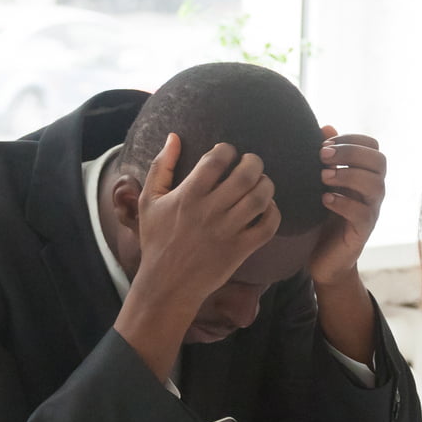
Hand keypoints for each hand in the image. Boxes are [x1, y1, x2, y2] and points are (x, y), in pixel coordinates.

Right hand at [129, 134, 278, 309]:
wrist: (166, 284)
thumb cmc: (156, 240)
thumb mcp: (148, 201)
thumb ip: (160, 166)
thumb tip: (174, 137)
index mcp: (187, 195)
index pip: (216, 160)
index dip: (227, 150)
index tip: (227, 152)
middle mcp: (209, 211)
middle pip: (245, 175)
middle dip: (254, 162)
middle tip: (251, 163)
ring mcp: (227, 231)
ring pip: (260, 198)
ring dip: (266, 185)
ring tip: (261, 182)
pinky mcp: (239, 250)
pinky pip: (268, 226)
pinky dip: (273, 213)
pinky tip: (266, 208)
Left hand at [307, 128, 385, 286]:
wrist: (324, 257)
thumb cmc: (322, 215)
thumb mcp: (321, 183)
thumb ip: (326, 157)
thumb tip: (326, 127)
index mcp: (366, 174)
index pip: (373, 146)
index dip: (351, 139)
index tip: (324, 143)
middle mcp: (374, 190)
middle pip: (379, 161)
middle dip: (351, 153)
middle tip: (322, 156)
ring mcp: (372, 210)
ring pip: (375, 185)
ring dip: (348, 176)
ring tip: (322, 177)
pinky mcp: (363, 231)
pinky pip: (363, 213)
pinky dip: (344, 203)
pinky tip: (324, 199)